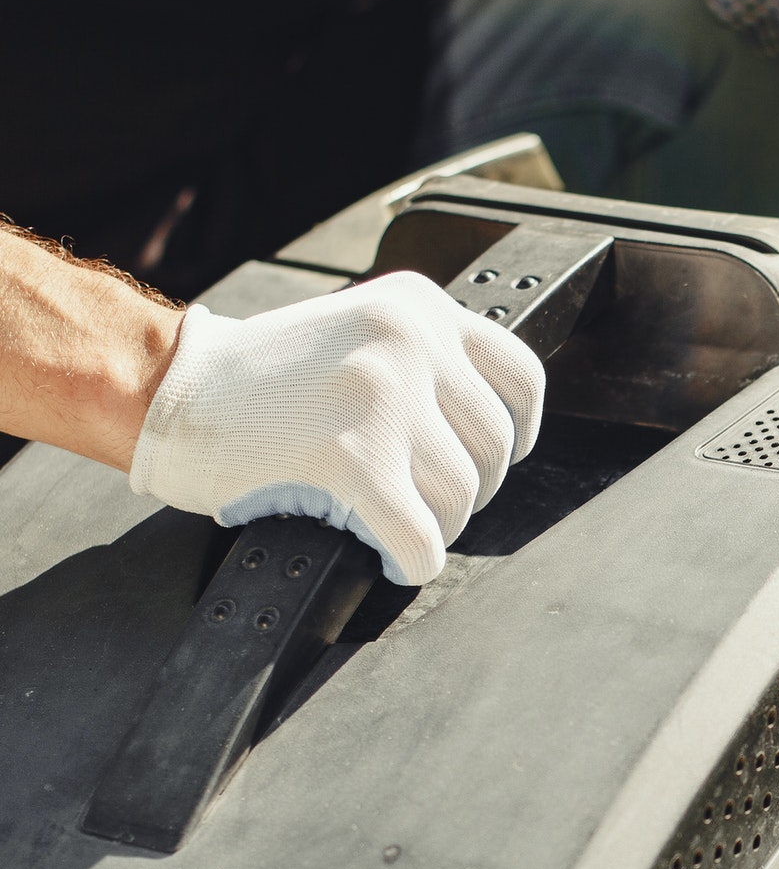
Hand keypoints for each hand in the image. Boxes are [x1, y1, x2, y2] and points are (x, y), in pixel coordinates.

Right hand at [130, 273, 544, 585]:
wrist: (167, 390)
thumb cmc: (259, 382)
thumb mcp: (361, 337)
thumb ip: (425, 366)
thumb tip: (492, 435)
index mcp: (418, 307)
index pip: (521, 377)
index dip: (515, 434)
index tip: (490, 459)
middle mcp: (408, 342)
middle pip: (493, 448)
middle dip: (463, 489)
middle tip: (417, 499)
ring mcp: (383, 397)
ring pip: (461, 497)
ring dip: (432, 525)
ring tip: (390, 520)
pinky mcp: (353, 458)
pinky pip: (420, 538)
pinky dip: (410, 561)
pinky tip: (387, 558)